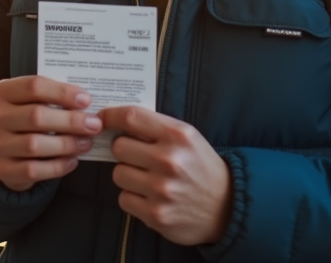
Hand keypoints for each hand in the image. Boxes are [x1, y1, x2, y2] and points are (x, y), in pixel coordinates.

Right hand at [0, 75, 102, 191]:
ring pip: (34, 145)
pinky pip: (33, 170)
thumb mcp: (32, 100)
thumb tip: (86, 104)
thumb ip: (53, 98)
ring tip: (86, 143)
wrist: (6, 148)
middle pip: (36, 116)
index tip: (86, 100)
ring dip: (66, 144)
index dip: (62, 92)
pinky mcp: (3, 169)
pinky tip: (73, 161)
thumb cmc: (27, 118)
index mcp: (3, 91)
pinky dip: (58, 166)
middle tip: (94, 124)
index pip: (34, 86)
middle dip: (70, 121)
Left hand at [98, 106, 232, 245]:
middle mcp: (169, 160)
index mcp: (178, 135)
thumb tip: (116, 119)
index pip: (131, 117)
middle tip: (137, 157)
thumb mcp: (187, 138)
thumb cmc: (201, 167)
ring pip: (118, 174)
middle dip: (124, 151)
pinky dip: (133, 198)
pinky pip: (124, 199)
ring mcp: (162, 189)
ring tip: (147, 179)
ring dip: (128, 176)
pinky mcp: (156, 215)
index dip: (111, 116)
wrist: (226, 207)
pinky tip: (149, 197)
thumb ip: (156, 128)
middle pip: (119, 147)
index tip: (103, 119)